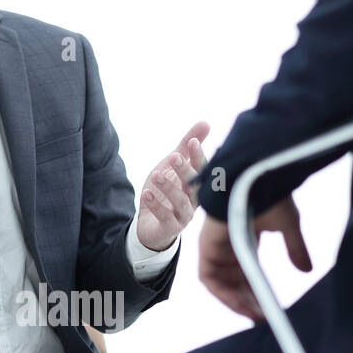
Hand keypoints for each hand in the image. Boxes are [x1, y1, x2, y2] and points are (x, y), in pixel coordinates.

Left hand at [136, 122, 210, 251]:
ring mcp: (183, 216)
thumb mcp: (172, 165)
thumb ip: (186, 146)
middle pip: (195, 186)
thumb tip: (206, 123)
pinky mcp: (169, 229)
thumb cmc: (165, 191)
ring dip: (169, 188)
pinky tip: (146, 194)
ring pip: (181, 203)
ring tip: (155, 175)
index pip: (203, 170)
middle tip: (174, 157)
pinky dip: (156, 206)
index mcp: (197, 185)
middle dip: (185, 171)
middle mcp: (194, 201)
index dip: (199, 156)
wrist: (150, 223)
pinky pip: (165, 218)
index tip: (192, 142)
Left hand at [198, 195, 311, 321]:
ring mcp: (214, 246)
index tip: (267, 309)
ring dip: (236, 302)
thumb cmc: (269, 193)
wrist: (255, 175)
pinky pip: (209, 279)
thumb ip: (295, 249)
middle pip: (233, 283)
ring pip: (221, 284)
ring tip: (255, 316)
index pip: (245, 273)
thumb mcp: (287, 225)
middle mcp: (226, 245)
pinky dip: (223, 294)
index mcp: (243, 239)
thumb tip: (307, 271)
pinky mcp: (206, 247)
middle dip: (247, 302)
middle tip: (263, 319)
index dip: (255, 292)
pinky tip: (241, 305)